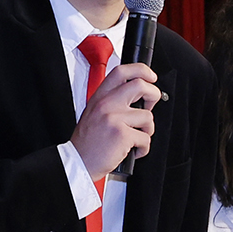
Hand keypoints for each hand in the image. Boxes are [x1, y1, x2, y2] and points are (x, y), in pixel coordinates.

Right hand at [71, 63, 160, 177]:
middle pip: (140, 86)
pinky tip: (134, 150)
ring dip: (147, 130)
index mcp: (100, 97)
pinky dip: (143, 148)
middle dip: (154, 95)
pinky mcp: (122, 134)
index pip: (122, 72)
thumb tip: (137, 97)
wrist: (78, 162)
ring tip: (136, 137)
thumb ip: (112, 102)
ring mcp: (115, 118)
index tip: (150, 76)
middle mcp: (107, 104)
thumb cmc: (87, 142)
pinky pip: (145, 138)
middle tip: (150, 105)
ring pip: (147, 116)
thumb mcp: (94, 113)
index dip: (141, 70)